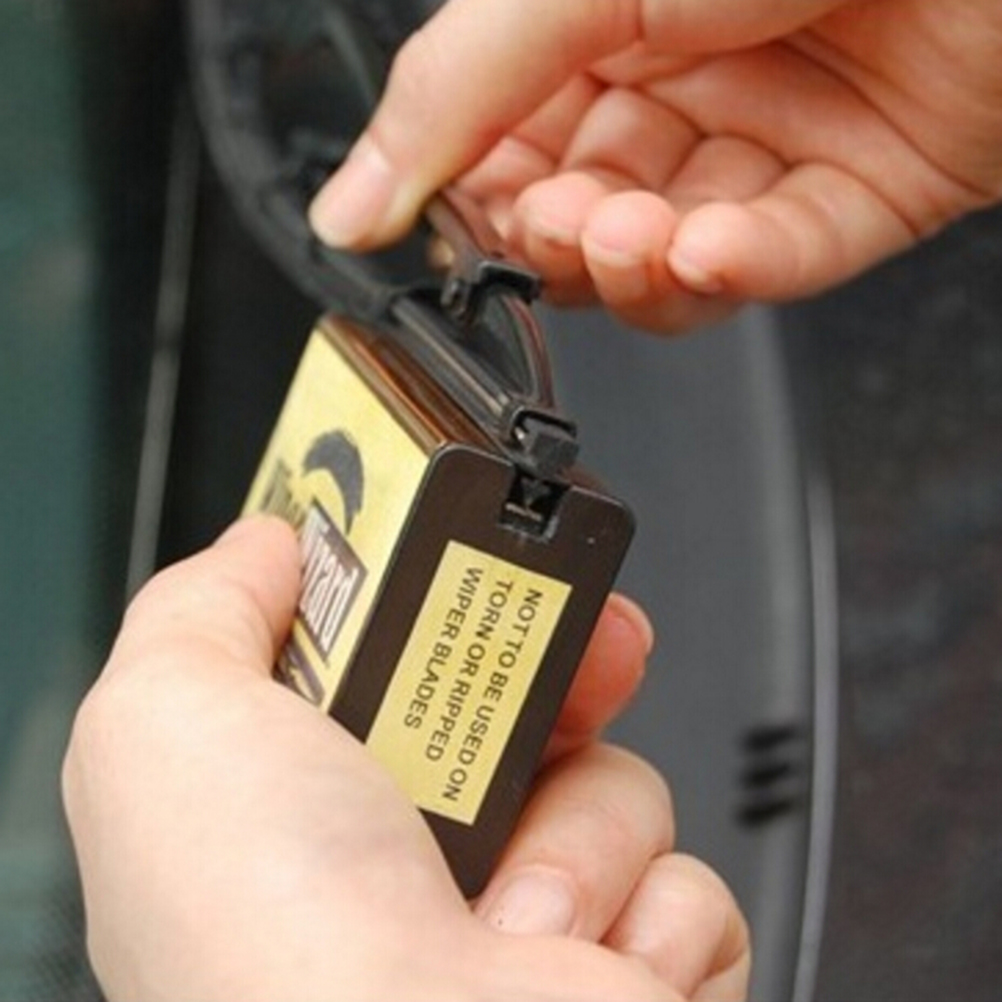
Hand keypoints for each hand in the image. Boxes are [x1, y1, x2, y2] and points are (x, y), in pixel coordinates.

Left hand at [62, 516, 748, 1001]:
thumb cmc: (267, 941)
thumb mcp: (168, 721)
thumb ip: (205, 607)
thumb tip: (271, 544)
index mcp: (319, 794)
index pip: (403, 656)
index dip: (449, 596)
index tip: (478, 554)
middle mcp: (419, 856)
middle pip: (527, 696)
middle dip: (561, 663)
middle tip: (567, 659)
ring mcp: (526, 914)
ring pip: (616, 779)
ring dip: (581, 826)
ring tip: (515, 902)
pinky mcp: (624, 968)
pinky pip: (685, 878)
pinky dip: (645, 916)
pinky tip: (575, 965)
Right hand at [309, 0, 1001, 331]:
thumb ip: (453, 95)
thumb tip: (348, 201)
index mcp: (598, 26)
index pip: (504, 150)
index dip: (479, 202)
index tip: (459, 229)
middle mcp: (679, 84)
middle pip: (583, 218)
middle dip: (564, 242)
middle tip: (563, 223)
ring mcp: (764, 144)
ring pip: (669, 258)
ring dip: (639, 266)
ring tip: (632, 235)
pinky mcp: (850, 193)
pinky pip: (773, 259)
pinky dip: (735, 272)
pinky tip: (709, 250)